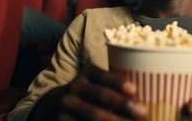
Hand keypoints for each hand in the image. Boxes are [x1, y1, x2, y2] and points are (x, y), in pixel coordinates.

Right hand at [28, 63, 146, 120]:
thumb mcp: (92, 84)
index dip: (118, 83)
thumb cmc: (83, 95)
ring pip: (94, 116)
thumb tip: (142, 98)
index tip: (134, 90)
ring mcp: (66, 107)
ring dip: (116, 120)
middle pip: (101, 97)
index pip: (103, 76)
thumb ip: (111, 88)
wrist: (48, 107)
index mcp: (85, 75)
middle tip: (143, 113)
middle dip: (123, 105)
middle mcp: (74, 88)